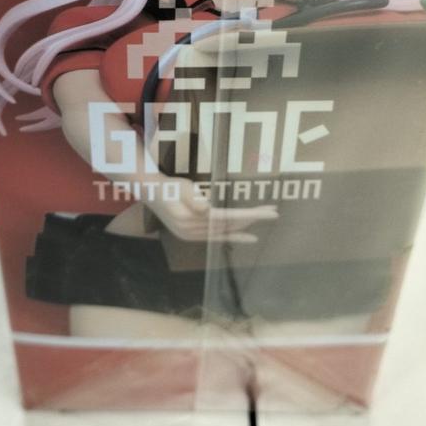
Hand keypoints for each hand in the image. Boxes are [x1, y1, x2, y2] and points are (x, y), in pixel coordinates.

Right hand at [150, 178, 278, 243]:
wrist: (151, 193)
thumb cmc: (168, 187)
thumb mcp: (180, 188)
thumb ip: (193, 199)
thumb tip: (206, 209)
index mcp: (193, 220)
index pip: (229, 218)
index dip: (250, 215)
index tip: (268, 213)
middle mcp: (194, 232)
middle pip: (230, 226)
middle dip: (253, 219)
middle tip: (274, 212)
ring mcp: (193, 236)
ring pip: (227, 232)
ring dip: (246, 226)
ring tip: (264, 219)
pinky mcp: (193, 235)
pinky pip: (218, 238)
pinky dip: (234, 236)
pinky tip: (248, 236)